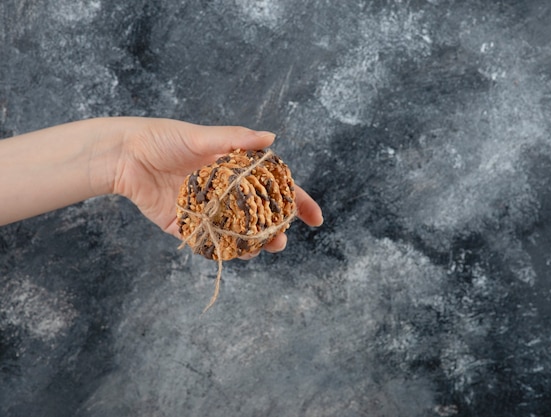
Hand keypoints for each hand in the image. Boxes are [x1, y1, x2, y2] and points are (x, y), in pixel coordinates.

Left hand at [111, 118, 322, 255]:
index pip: (273, 187)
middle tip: (281, 241)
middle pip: (258, 216)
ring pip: (236, 233)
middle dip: (274, 230)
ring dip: (251, 244)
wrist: (123, 154)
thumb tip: (271, 138)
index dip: (296, 201)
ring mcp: (206, 210)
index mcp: (233, 169)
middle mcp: (224, 192)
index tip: (315, 218)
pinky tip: (232, 253)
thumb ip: (234, 139)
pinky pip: (205, 241)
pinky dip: (220, 250)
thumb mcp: (200, 136)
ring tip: (259, 250)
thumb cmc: (162, 138)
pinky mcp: (183, 224)